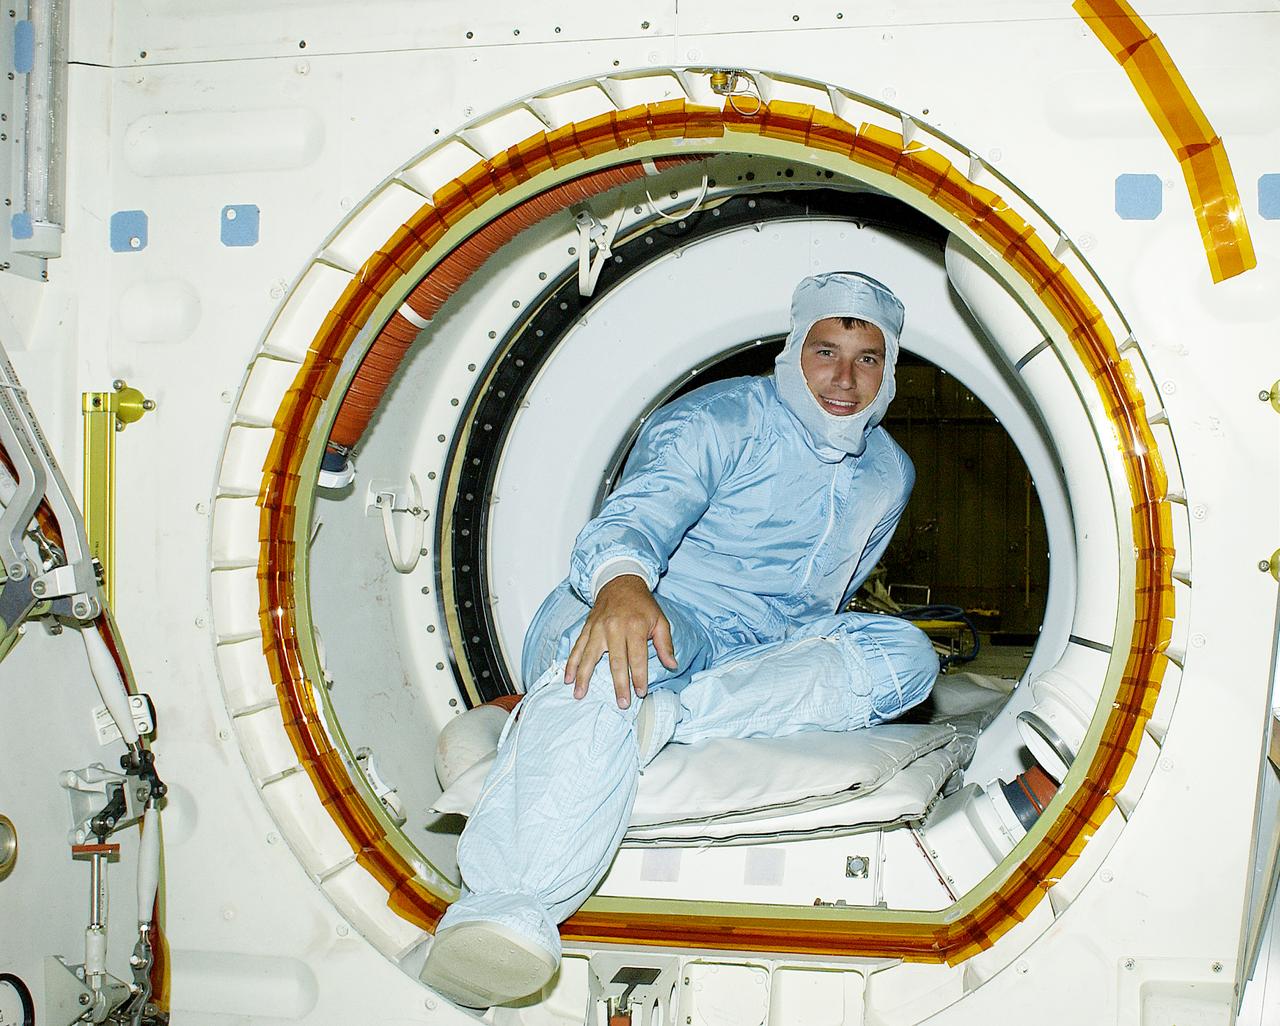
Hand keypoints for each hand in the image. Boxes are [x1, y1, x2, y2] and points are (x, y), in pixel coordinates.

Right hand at [564, 575, 677, 708]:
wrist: (620, 582)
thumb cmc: (642, 605)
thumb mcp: (660, 620)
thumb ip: (665, 644)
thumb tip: (672, 665)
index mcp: (635, 627)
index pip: (637, 657)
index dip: (639, 677)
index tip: (640, 693)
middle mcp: (615, 628)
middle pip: (615, 661)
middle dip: (619, 684)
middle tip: (621, 703)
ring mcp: (598, 628)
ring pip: (590, 656)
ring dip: (584, 677)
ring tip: (580, 695)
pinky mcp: (587, 628)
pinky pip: (577, 648)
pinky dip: (571, 663)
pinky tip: (567, 678)